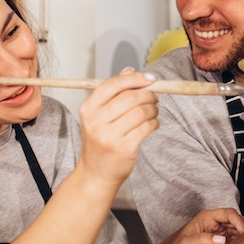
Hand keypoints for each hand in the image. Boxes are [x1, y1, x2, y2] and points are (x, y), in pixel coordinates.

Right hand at [77, 69, 159, 185]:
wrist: (96, 173)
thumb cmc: (100, 141)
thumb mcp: (99, 115)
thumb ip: (114, 92)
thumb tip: (130, 70)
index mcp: (88, 108)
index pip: (113, 84)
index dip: (134, 78)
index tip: (150, 78)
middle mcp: (96, 121)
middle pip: (130, 97)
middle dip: (148, 94)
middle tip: (154, 97)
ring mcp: (109, 136)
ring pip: (140, 112)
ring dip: (153, 109)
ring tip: (154, 111)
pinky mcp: (124, 148)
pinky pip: (146, 128)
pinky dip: (154, 123)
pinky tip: (153, 124)